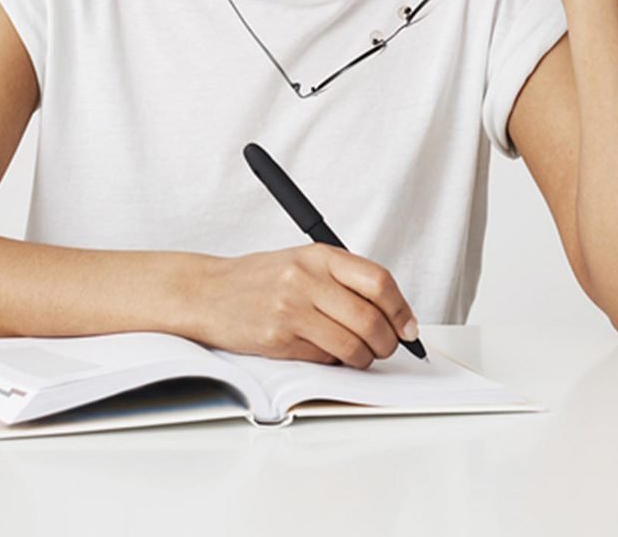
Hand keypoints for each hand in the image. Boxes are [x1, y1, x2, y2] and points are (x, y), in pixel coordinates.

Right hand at [193, 245, 419, 367]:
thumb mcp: (303, 262)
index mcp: (319, 255)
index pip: (378, 281)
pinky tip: (324, 351)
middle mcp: (307, 279)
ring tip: (358, 354)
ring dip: (364, 358)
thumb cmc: (259, 279)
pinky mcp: (279, 338)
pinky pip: (325, 359)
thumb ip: (344, 280)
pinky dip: (334, 362)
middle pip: (371, 319)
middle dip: (388, 342)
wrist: (208, 292)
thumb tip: (392, 311)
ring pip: (352, 346)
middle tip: (388, 347)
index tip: (408, 327)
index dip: (401, 309)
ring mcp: (292, 309)